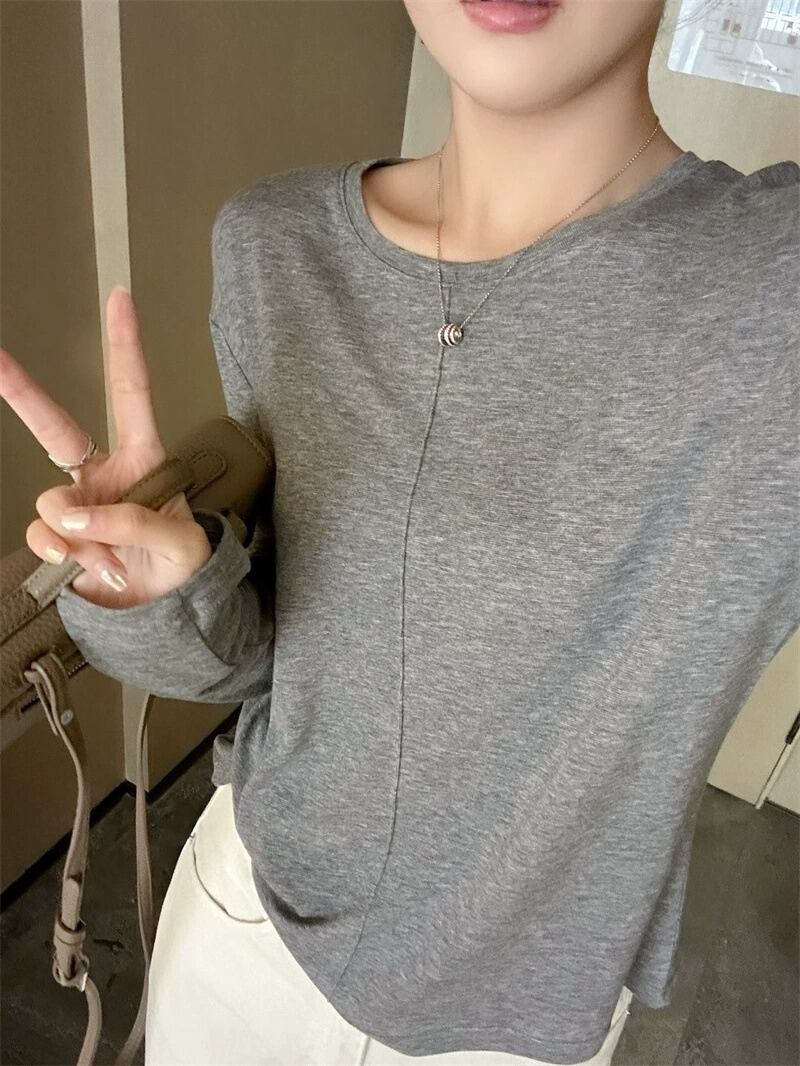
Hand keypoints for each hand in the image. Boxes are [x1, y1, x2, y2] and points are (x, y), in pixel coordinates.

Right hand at [0, 286, 211, 607]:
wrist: (167, 612)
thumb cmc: (185, 567)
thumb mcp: (182, 544)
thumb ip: (135, 523)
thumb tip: (77, 515)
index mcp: (142, 459)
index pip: (132, 394)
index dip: (126, 347)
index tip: (120, 298)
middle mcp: (102, 474)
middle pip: (53, 427)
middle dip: (21, 391)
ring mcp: (76, 505)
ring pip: (53, 505)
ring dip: (85, 538)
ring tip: (117, 561)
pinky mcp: (59, 537)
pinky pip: (44, 536)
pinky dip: (66, 555)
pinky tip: (95, 569)